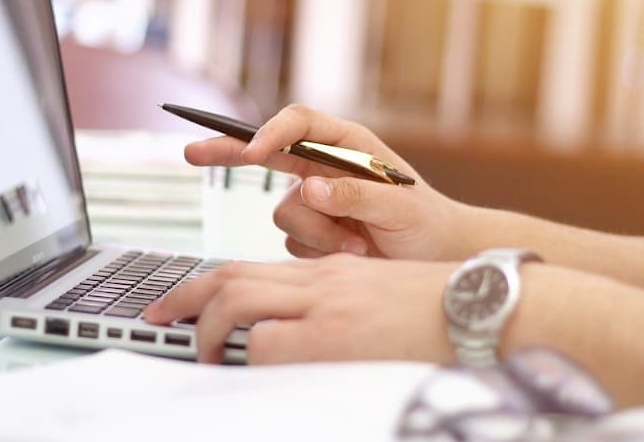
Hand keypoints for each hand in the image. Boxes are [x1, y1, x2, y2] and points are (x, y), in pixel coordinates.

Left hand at [144, 253, 459, 363]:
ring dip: (206, 329)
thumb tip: (300, 342)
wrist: (486, 306)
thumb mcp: (381, 301)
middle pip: (230, 277)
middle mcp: (320, 281)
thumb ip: (337, 312)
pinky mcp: (337, 336)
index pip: (251, 269)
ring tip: (199, 355)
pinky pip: (269, 343)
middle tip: (157, 318)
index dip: (208, 287)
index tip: (186, 307)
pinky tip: (249, 373)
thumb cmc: (445, 310)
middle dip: (183, 299)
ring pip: (238, 300)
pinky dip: (248, 357)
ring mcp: (326, 305)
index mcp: (329, 272)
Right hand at [183, 104, 471, 260]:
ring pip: (284, 211)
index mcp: (347, 144)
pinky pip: (292, 240)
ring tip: (358, 243)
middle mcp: (325, 166)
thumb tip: (310, 188)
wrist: (434, 258)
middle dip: (229, 152)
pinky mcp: (312, 230)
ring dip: (318, 232)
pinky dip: (318, 250)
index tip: (253, 153)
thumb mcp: (398, 205)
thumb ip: (355, 194)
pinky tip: (352, 250)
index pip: (298, 123)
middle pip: (266, 151)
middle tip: (192, 153)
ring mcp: (315, 199)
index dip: (270, 132)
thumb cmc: (426, 223)